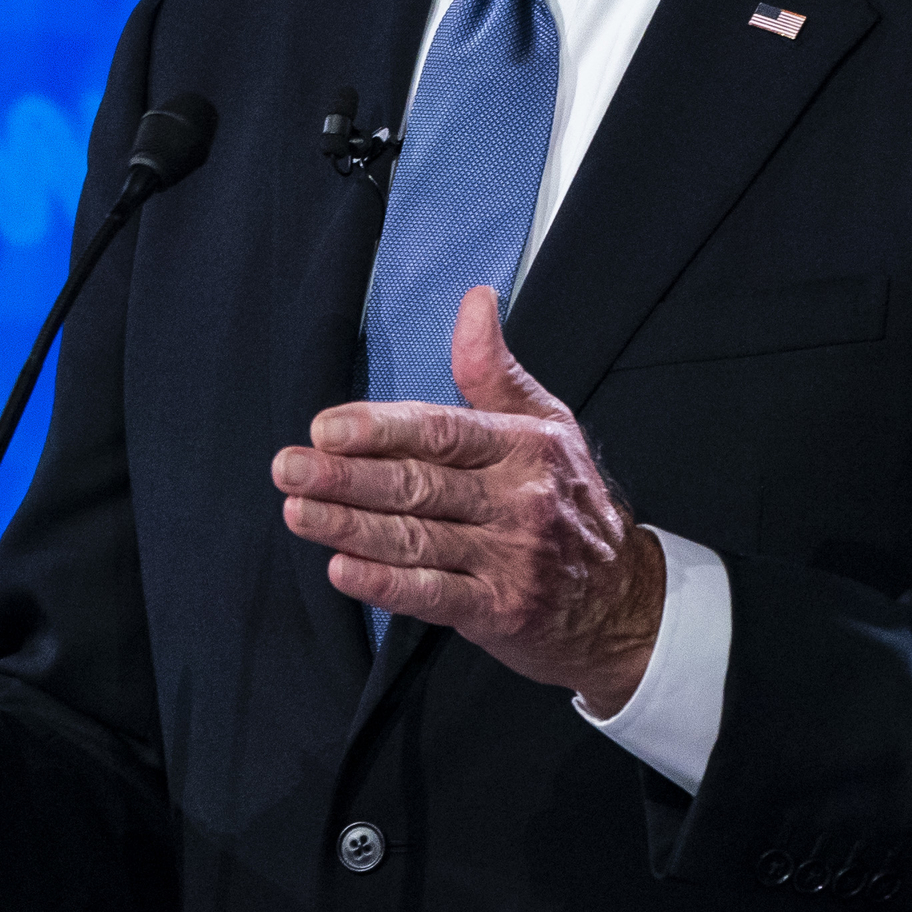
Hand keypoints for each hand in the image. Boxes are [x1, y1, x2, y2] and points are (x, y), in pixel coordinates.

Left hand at [274, 287, 667, 713]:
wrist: (622, 601)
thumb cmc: (570, 502)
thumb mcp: (547, 425)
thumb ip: (495, 369)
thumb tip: (475, 300)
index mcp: (524, 447)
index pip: (442, 432)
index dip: (380, 429)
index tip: (326, 427)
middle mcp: (517, 501)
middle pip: (419, 485)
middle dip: (347, 477)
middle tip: (289, 467)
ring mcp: (509, 559)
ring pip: (416, 538)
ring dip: (350, 526)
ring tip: (298, 511)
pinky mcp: (499, 610)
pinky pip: (433, 595)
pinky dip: (385, 585)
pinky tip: (343, 571)